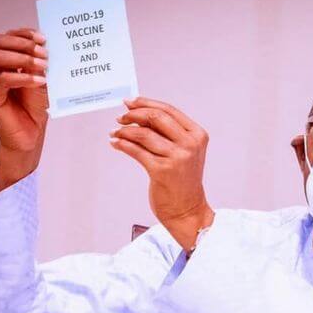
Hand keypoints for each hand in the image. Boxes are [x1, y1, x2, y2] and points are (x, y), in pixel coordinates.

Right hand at [0, 27, 48, 192]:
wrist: (30, 134)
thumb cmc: (33, 106)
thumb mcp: (38, 78)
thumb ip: (35, 62)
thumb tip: (40, 44)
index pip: (5, 37)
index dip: (23, 34)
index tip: (43, 38)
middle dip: (23, 44)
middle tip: (44, 52)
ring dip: (22, 58)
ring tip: (43, 65)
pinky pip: (2, 79)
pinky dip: (23, 77)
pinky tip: (40, 81)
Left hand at [110, 97, 213, 250]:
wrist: (187, 210)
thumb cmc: (182, 180)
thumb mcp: (184, 152)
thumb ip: (168, 133)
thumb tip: (139, 114)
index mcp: (197, 135)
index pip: (169, 110)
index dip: (146, 103)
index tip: (130, 102)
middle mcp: (190, 144)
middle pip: (156, 117)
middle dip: (134, 114)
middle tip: (120, 117)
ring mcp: (177, 157)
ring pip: (143, 134)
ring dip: (124, 131)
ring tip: (115, 132)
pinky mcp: (162, 170)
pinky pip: (136, 151)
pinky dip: (122, 144)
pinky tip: (116, 143)